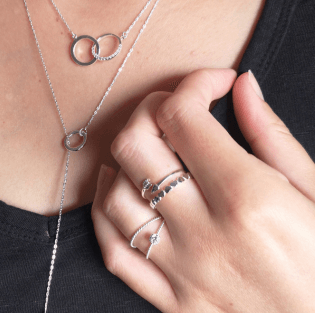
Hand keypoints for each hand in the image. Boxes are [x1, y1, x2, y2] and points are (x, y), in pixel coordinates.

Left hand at [91, 69, 314, 312]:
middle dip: (148, 112)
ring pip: (114, 197)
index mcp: (249, 199)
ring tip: (145, 149)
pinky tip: (116, 192)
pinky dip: (103, 214)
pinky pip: (114, 252)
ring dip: (121, 161)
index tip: (212, 84)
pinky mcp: (172, 302)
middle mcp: (204, 234)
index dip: (192, 85)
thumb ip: (272, 137)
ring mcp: (181, 271)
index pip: (183, 117)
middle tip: (173, 110)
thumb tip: (244, 87)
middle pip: (135, 148)